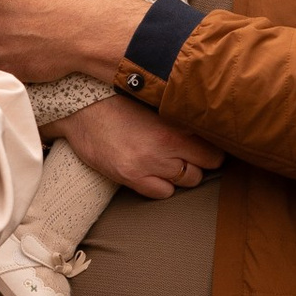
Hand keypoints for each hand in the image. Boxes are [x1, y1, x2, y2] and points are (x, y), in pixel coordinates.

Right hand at [57, 98, 224, 201]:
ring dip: (182, 174)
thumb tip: (207, 125)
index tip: (208, 147)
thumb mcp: (154, 103)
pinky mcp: (131, 177)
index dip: (213, 148)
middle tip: (188, 155)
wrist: (80, 108)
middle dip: (200, 163)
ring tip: (169, 162)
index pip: (214, 147)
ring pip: (188, 181)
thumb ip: (180, 116)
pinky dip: (162, 186)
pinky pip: (163, 193)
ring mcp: (149, 164)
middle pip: (206, 167)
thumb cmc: (118, 101)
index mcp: (174, 123)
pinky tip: (153, 173)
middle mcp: (166, 145)